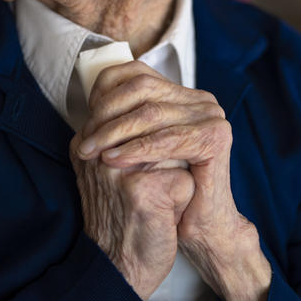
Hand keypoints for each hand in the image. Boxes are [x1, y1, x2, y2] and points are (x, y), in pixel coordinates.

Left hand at [78, 61, 271, 300]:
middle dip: (107, 114)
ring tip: (92, 151)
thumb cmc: (163, 190)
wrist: (197, 227)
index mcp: (182, 95)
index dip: (105, 90)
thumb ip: (122, 121)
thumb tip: (88, 101)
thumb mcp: (138, 148)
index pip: (136, 73)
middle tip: (85, 141)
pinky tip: (114, 159)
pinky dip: (137, 149)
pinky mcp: (216, 138)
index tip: (85, 116)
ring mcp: (212, 116)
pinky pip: (168, 140)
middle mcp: (201, 100)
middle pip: (142, 90)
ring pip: (151, 114)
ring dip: (115, 132)